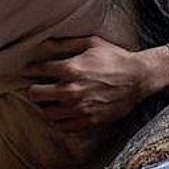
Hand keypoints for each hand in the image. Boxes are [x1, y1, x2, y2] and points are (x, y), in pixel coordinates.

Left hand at [25, 36, 168, 135]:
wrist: (138, 78)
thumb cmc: (114, 58)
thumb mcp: (91, 42)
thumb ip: (65, 44)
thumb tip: (43, 44)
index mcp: (71, 68)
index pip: (38, 70)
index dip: (32, 69)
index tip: (30, 71)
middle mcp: (71, 90)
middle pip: (35, 95)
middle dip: (34, 90)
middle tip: (38, 88)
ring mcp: (79, 108)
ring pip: (47, 113)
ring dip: (46, 106)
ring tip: (50, 102)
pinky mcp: (88, 121)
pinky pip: (63, 126)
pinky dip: (59, 121)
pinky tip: (62, 113)